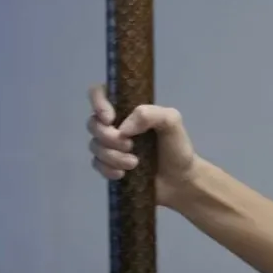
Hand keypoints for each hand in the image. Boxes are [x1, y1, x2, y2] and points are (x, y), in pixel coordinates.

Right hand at [86, 84, 199, 208]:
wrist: (179, 180)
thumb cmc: (177, 147)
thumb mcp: (172, 121)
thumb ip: (150, 114)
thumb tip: (123, 128)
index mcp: (130, 108)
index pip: (101, 92)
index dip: (98, 103)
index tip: (110, 119)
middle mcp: (117, 124)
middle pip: (93, 123)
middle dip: (108, 137)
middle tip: (130, 146)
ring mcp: (111, 145)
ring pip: (94, 145)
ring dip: (112, 156)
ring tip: (134, 163)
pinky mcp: (108, 164)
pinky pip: (96, 164)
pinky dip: (107, 169)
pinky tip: (123, 174)